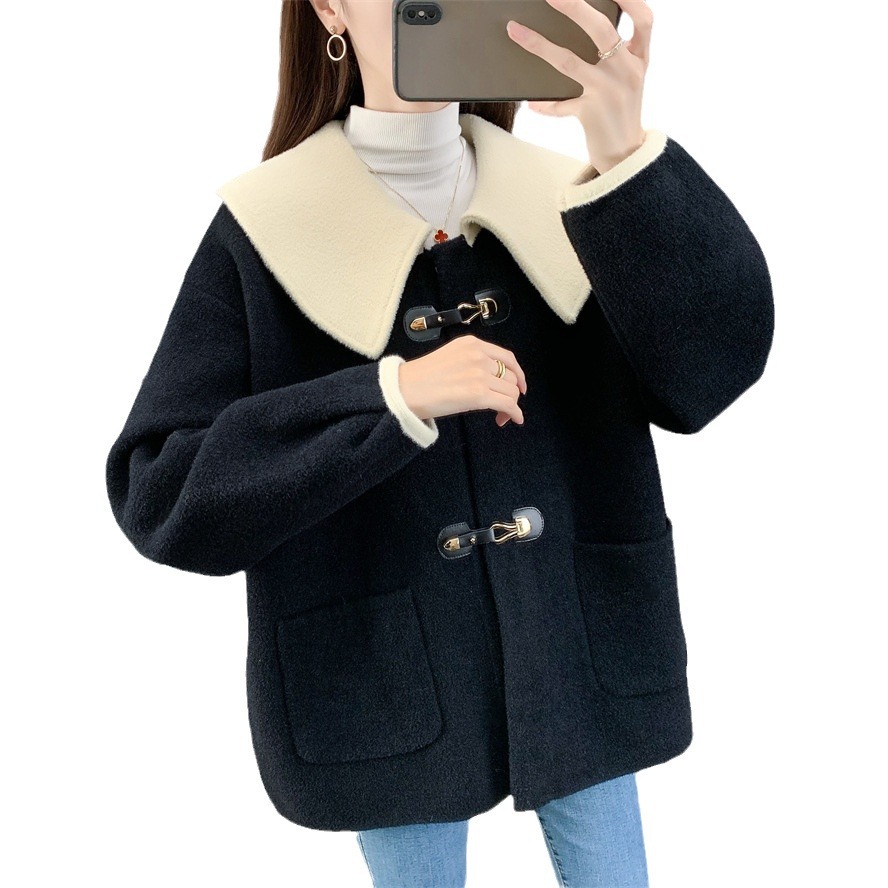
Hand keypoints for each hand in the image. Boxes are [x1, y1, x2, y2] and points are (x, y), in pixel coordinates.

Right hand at [398, 334, 527, 427]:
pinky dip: (515, 414)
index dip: (518, 373)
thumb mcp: (451, 358)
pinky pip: (508, 404)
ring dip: (510, 406)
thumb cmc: (421, 378)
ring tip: (500, 416)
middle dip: (511, 393)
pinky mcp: (478, 394)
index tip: (519, 385)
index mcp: (472, 344)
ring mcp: (479, 374)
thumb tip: (493, 382)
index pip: (507, 357)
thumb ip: (473, 362)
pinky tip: (514, 420)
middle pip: (511, 376)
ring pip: (511, 391)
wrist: (404, 390)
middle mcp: (479, 355)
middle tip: (503, 407)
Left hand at [505, 0, 651, 173]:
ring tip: (517, 31)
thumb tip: (580, 31)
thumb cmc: (622, 112)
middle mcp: (627, 71)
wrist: (628, 155)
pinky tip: (531, 103)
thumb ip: (615, 55)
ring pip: (570, 62)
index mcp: (639, 58)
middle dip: (575, 8)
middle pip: (602, 30)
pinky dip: (545, 104)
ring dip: (539, 46)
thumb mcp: (628, 79)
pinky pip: (561, 105)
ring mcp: (608, 92)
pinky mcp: (591, 114)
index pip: (643, 18)